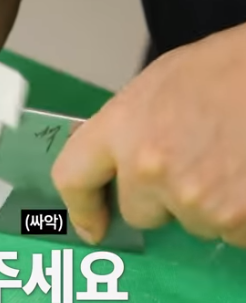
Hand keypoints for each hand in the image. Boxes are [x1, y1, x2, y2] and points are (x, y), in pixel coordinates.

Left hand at [52, 23, 245, 247]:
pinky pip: (230, 233)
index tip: (92, 225)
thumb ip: (127, 128)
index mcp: (122, 127)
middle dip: (161, 199)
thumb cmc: (230, 69)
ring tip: (231, 160)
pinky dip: (240, 213)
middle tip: (195, 164)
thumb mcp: (159, 84)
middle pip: (138, 213)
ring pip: (190, 223)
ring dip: (207, 204)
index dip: (82, 207)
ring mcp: (192, 198)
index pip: (73, 179)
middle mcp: (148, 168)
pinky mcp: (234, 219)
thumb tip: (111, 160)